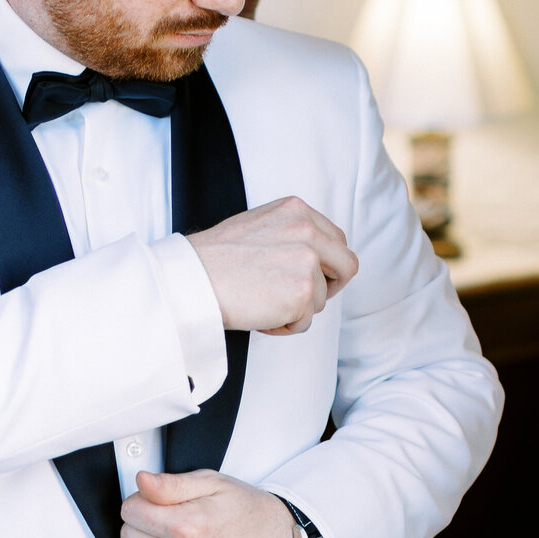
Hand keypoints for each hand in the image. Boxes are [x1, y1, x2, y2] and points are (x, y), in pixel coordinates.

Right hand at [188, 196, 356, 333]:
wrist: (191, 278)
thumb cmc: (215, 259)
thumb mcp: (259, 226)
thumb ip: (291, 235)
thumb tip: (314, 259)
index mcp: (297, 210)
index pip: (336, 240)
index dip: (326, 265)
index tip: (308, 278)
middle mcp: (308, 230)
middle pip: (347, 266)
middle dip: (328, 287)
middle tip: (299, 299)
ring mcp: (308, 262)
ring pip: (321, 299)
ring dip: (296, 310)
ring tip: (262, 304)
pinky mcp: (302, 293)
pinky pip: (306, 322)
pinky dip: (284, 326)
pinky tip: (260, 315)